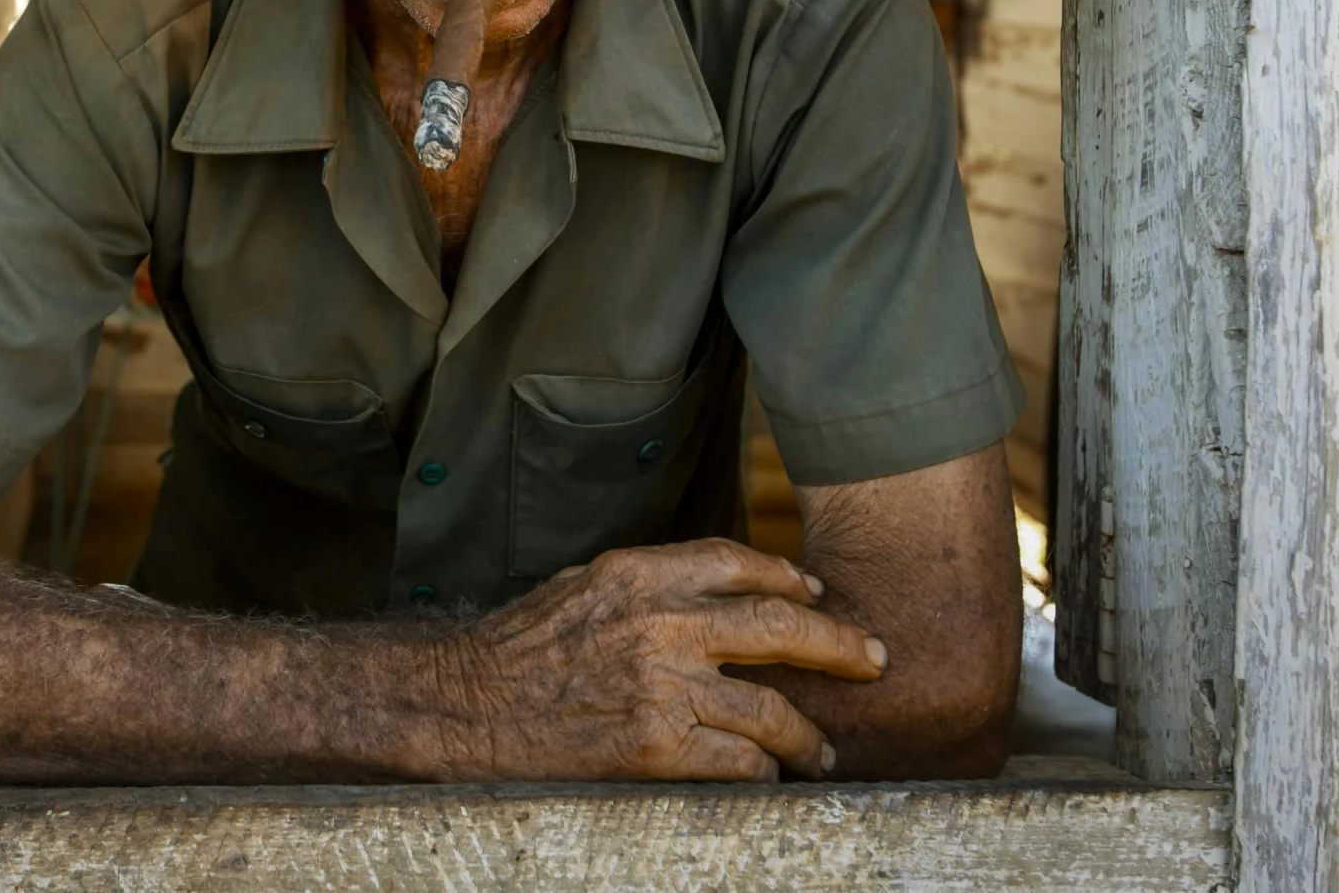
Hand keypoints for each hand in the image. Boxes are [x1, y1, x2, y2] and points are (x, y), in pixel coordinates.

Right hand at [434, 538, 887, 781]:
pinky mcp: (657, 748)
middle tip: (873, 659)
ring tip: (821, 750)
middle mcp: (661, 622)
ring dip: (807, 735)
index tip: (818, 590)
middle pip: (780, 625)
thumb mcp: (582, 585)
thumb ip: (647, 585)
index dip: (789, 575)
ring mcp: (663, 686)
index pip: (739, 562)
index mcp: (641, 572)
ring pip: (771, 709)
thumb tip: (706, 590)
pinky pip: (738, 763)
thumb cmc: (516, 646)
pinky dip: (760, 772)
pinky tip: (765, 777)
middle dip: (838, 644)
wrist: (466, 702)